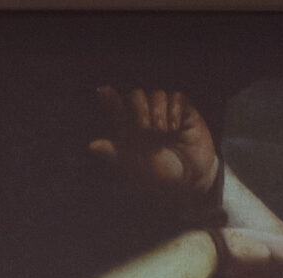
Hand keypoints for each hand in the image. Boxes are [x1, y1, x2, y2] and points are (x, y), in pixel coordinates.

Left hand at [87, 86, 223, 222]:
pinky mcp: (184, 111)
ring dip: (158, 111)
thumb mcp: (135, 166)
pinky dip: (174, 110)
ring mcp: (165, 113)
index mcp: (130, 131)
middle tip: (145, 128)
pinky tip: (176, 128)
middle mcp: (146, 118)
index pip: (116, 109)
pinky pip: (176, 97)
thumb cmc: (161, 177)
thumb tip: (91, 145)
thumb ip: (115, 152)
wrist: (191, 180)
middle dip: (139, 108)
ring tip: (163, 131)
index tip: (103, 91)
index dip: (110, 99)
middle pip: (136, 95)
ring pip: (156, 94)